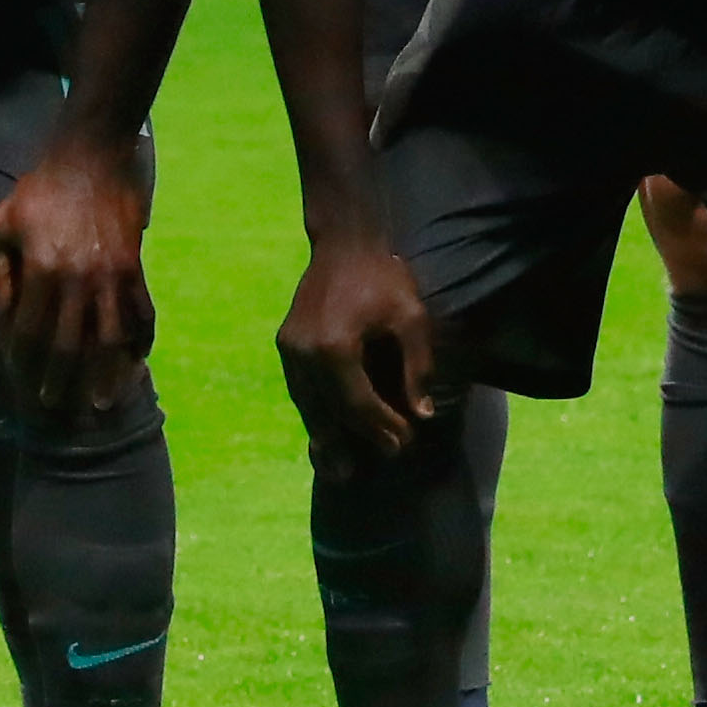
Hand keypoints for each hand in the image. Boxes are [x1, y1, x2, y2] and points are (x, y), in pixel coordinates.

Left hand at [0, 129, 156, 411]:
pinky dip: (141, 340)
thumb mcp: (3, 221)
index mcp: (42, 268)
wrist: (92, 156)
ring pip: (110, 338)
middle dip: (61, 381)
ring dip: (105, 374)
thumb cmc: (40, 189)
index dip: (24, 363)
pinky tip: (137, 361)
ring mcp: (111, 274)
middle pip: (69, 345)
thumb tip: (1, 310)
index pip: (30, 332)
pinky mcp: (134, 266)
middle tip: (55, 405)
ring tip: (101, 401)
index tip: (20, 383)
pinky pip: (141, 312)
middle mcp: (78, 278)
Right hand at [274, 235, 439, 455]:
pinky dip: (314, 410)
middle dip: (357, 438)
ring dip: (328, 434)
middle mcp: (304, 353)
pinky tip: (328, 428)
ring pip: (308, 404)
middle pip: (329, 410)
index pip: (358, 404)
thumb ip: (416, 368)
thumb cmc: (383, 277)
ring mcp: (289, 349)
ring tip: (344, 464)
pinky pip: (299, 388)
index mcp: (335, 347)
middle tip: (385, 456)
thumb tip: (421, 414)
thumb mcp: (410, 319)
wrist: (343, 242)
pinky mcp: (285, 343)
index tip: (405, 441)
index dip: (381, 427)